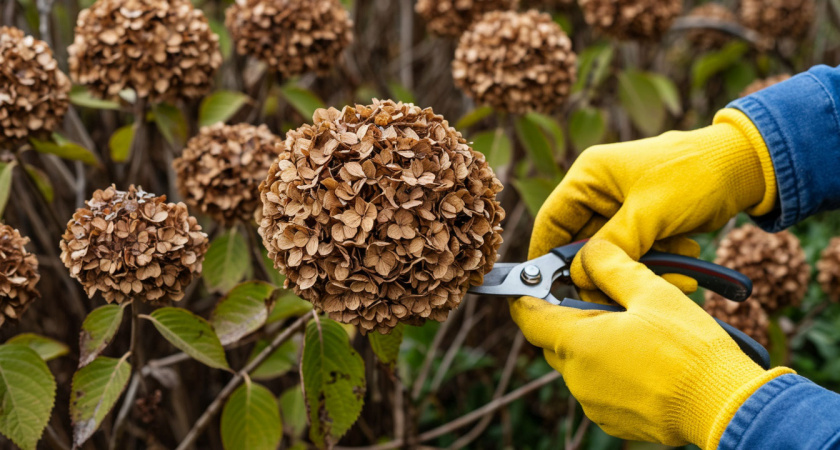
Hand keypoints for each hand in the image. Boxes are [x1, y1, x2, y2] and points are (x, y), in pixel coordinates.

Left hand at [510, 240, 792, 448]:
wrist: (723, 406)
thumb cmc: (689, 349)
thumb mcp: (650, 292)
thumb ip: (611, 266)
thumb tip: (587, 251)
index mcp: (578, 343)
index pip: (529, 317)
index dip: (527, 296)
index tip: (533, 283)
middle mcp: (577, 377)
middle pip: (554, 339)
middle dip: (568, 316)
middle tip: (601, 299)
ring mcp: (593, 403)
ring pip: (578, 363)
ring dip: (592, 343)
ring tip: (632, 328)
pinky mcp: (612, 421)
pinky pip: (597, 386)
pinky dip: (610, 369)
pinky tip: (643, 358)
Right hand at [530, 109, 775, 294]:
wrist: (747, 167)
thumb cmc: (694, 175)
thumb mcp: (648, 213)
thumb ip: (610, 246)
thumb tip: (579, 277)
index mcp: (589, 176)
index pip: (551, 221)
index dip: (545, 257)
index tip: (546, 289)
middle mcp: (599, 190)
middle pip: (582, 244)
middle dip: (605, 269)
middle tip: (619, 292)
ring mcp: (622, 207)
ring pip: (612, 254)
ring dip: (639, 268)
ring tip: (675, 271)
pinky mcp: (644, 222)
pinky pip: (636, 254)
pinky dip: (657, 264)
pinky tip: (685, 263)